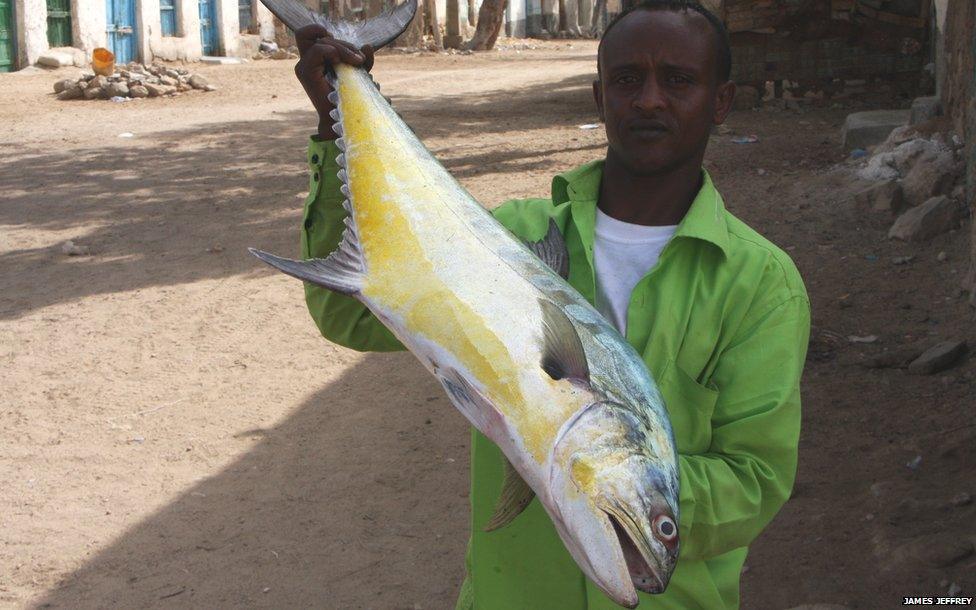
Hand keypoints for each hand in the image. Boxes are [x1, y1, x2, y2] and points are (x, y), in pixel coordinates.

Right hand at [294, 24, 374, 139]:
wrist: (343, 119)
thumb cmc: (350, 99)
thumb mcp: (358, 74)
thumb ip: (361, 60)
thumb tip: (367, 46)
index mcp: (315, 60)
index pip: (309, 32)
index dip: (321, 30)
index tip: (340, 46)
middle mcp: (306, 61)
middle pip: (321, 36)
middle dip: (346, 45)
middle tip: (360, 60)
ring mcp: (304, 66)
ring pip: (322, 42)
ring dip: (344, 49)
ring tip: (358, 63)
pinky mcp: (305, 72)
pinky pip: (318, 50)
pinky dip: (334, 53)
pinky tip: (344, 64)